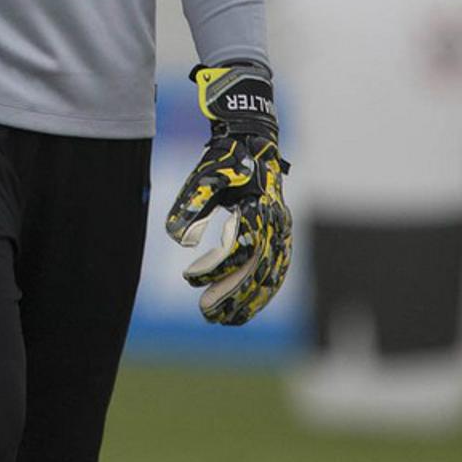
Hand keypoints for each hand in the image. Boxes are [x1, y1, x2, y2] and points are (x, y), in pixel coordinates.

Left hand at [164, 61, 291, 325]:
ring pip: (273, 275)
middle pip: (259, 271)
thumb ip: (190, 206)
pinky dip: (266, 289)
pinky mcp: (282, 233)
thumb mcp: (203, 178)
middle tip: (208, 316)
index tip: (187, 277)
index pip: (239, 251)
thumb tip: (178, 240)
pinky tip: (251, 305)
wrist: (254, 141)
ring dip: (252, 300)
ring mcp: (283, 229)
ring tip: (230, 321)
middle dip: (234, 297)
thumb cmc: (224, 160)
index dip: (214, 269)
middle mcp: (276, 223)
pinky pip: (279, 268)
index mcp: (257, 209)